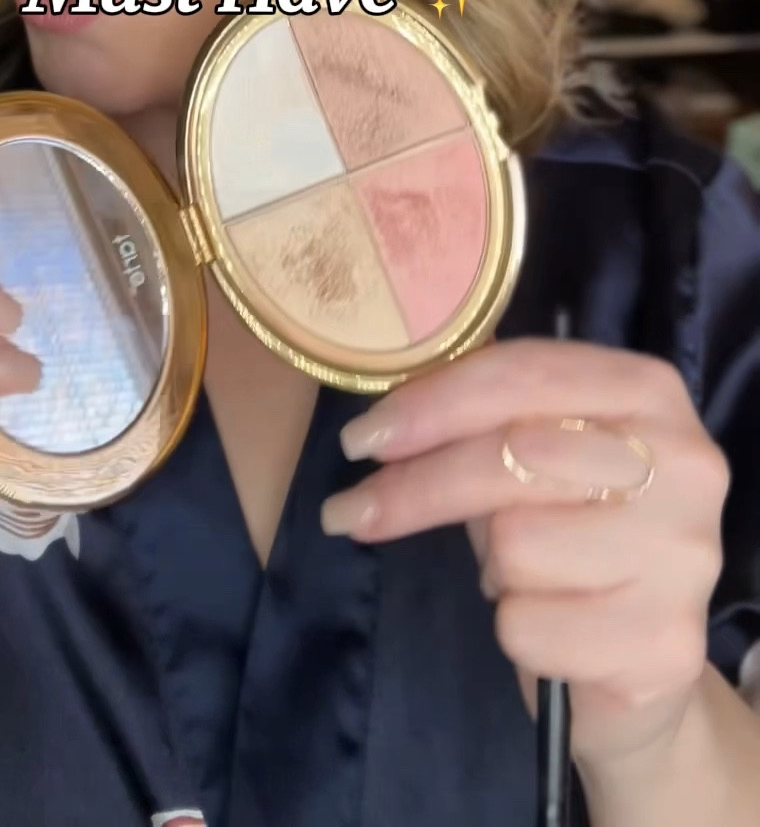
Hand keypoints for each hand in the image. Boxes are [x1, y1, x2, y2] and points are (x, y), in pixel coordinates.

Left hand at [321, 339, 729, 773]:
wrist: (644, 661)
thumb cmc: (574, 534)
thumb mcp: (536, 457)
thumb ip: (484, 421)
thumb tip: (383, 420)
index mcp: (648, 391)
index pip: (523, 373)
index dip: (432, 402)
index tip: (363, 438)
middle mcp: (683, 462)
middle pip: (509, 457)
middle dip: (416, 487)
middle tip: (350, 511)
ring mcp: (683, 553)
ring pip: (515, 545)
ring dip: (494, 570)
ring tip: (523, 578)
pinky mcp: (665, 642)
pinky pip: (529, 626)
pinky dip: (518, 632)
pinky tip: (553, 629)